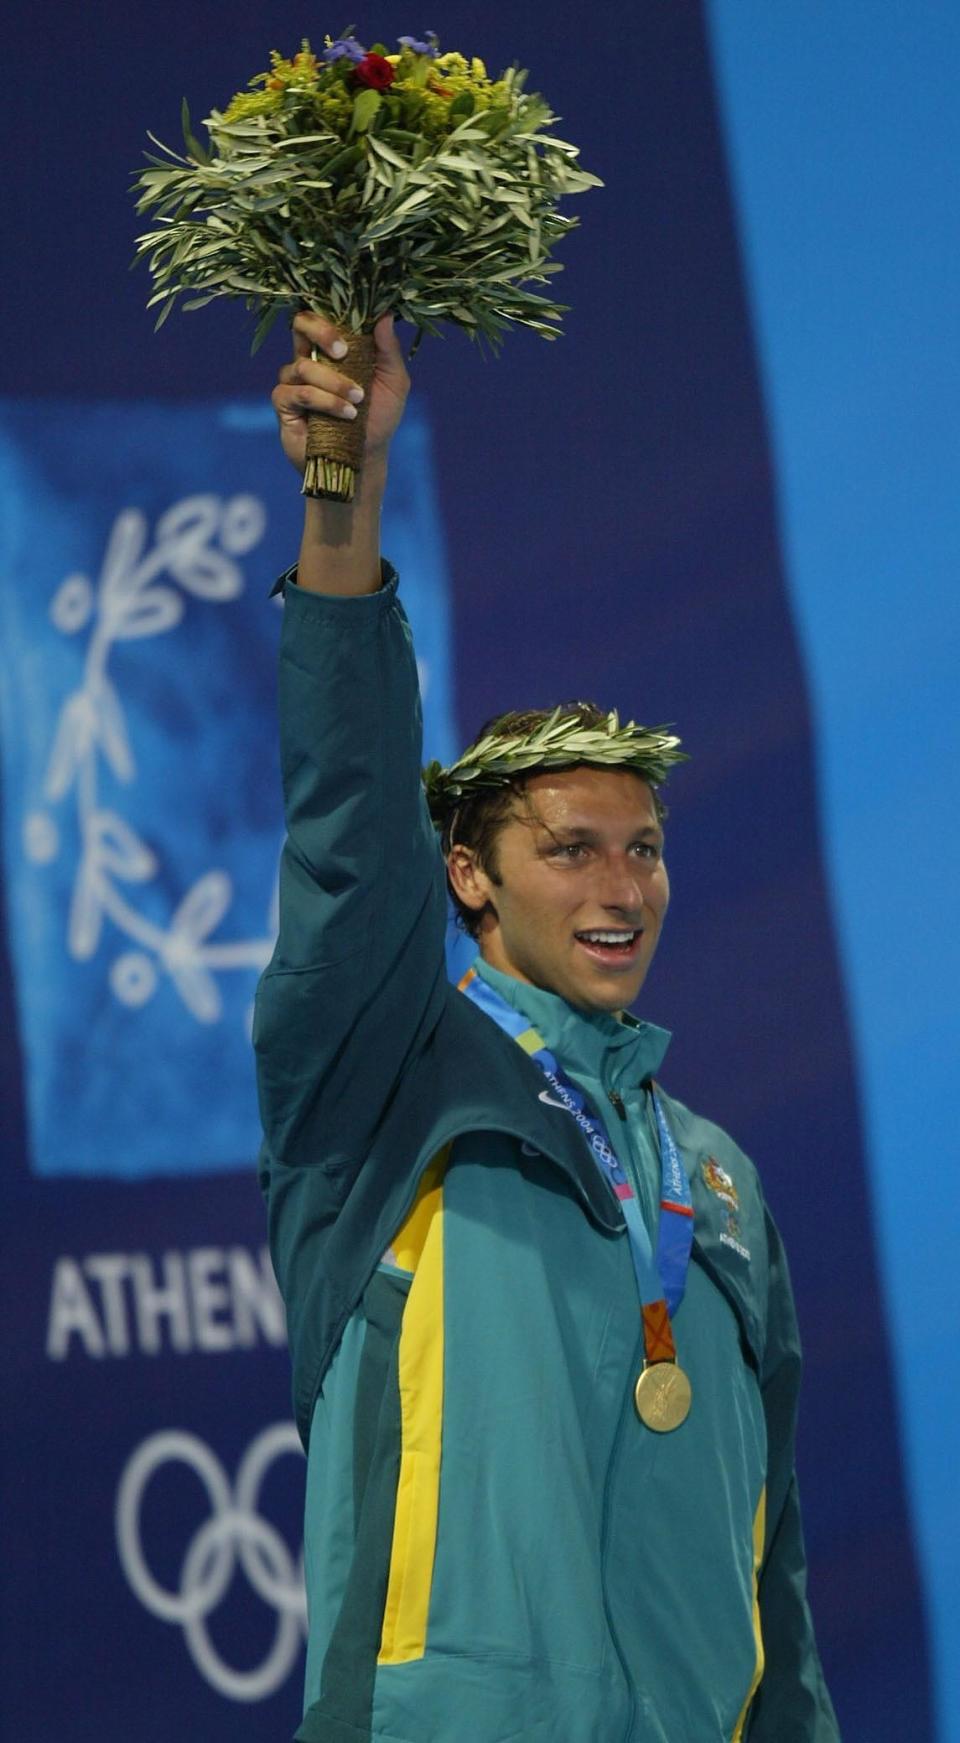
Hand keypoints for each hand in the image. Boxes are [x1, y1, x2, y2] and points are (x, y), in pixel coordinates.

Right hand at [272, 310, 409, 477]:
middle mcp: (309, 359)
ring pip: (303, 366)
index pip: (321, 315)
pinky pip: (298, 393)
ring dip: (334, 384)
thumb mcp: (393, 383)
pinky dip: (324, 402)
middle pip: (299, 325)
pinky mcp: (285, 405)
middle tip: (343, 353)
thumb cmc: (379, 419)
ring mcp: (294, 381)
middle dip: (321, 332)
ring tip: (357, 402)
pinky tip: (345, 415)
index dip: (331, 315)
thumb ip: (389, 350)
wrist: (366, 459)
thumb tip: (385, 314)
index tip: (354, 333)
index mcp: (332, 349)